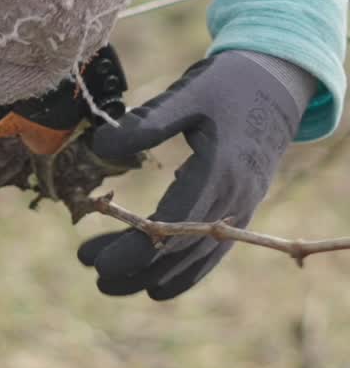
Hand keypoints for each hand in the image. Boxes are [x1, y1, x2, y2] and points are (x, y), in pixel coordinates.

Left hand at [79, 51, 313, 300]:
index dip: (134, 249)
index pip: (171, 227)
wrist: (276, 86)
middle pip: (180, 252)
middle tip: (90, 270)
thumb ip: (147, 122)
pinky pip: (211, 253)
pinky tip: (152, 281)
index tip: (98, 263)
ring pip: (194, 258)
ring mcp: (240, 209)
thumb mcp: (188, 93)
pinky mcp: (240, 210)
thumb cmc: (228, 86)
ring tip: (107, 280)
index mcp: (218, 172)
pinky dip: (182, 272)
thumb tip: (100, 147)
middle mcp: (233, 200)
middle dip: (135, 268)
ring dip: (151, 274)